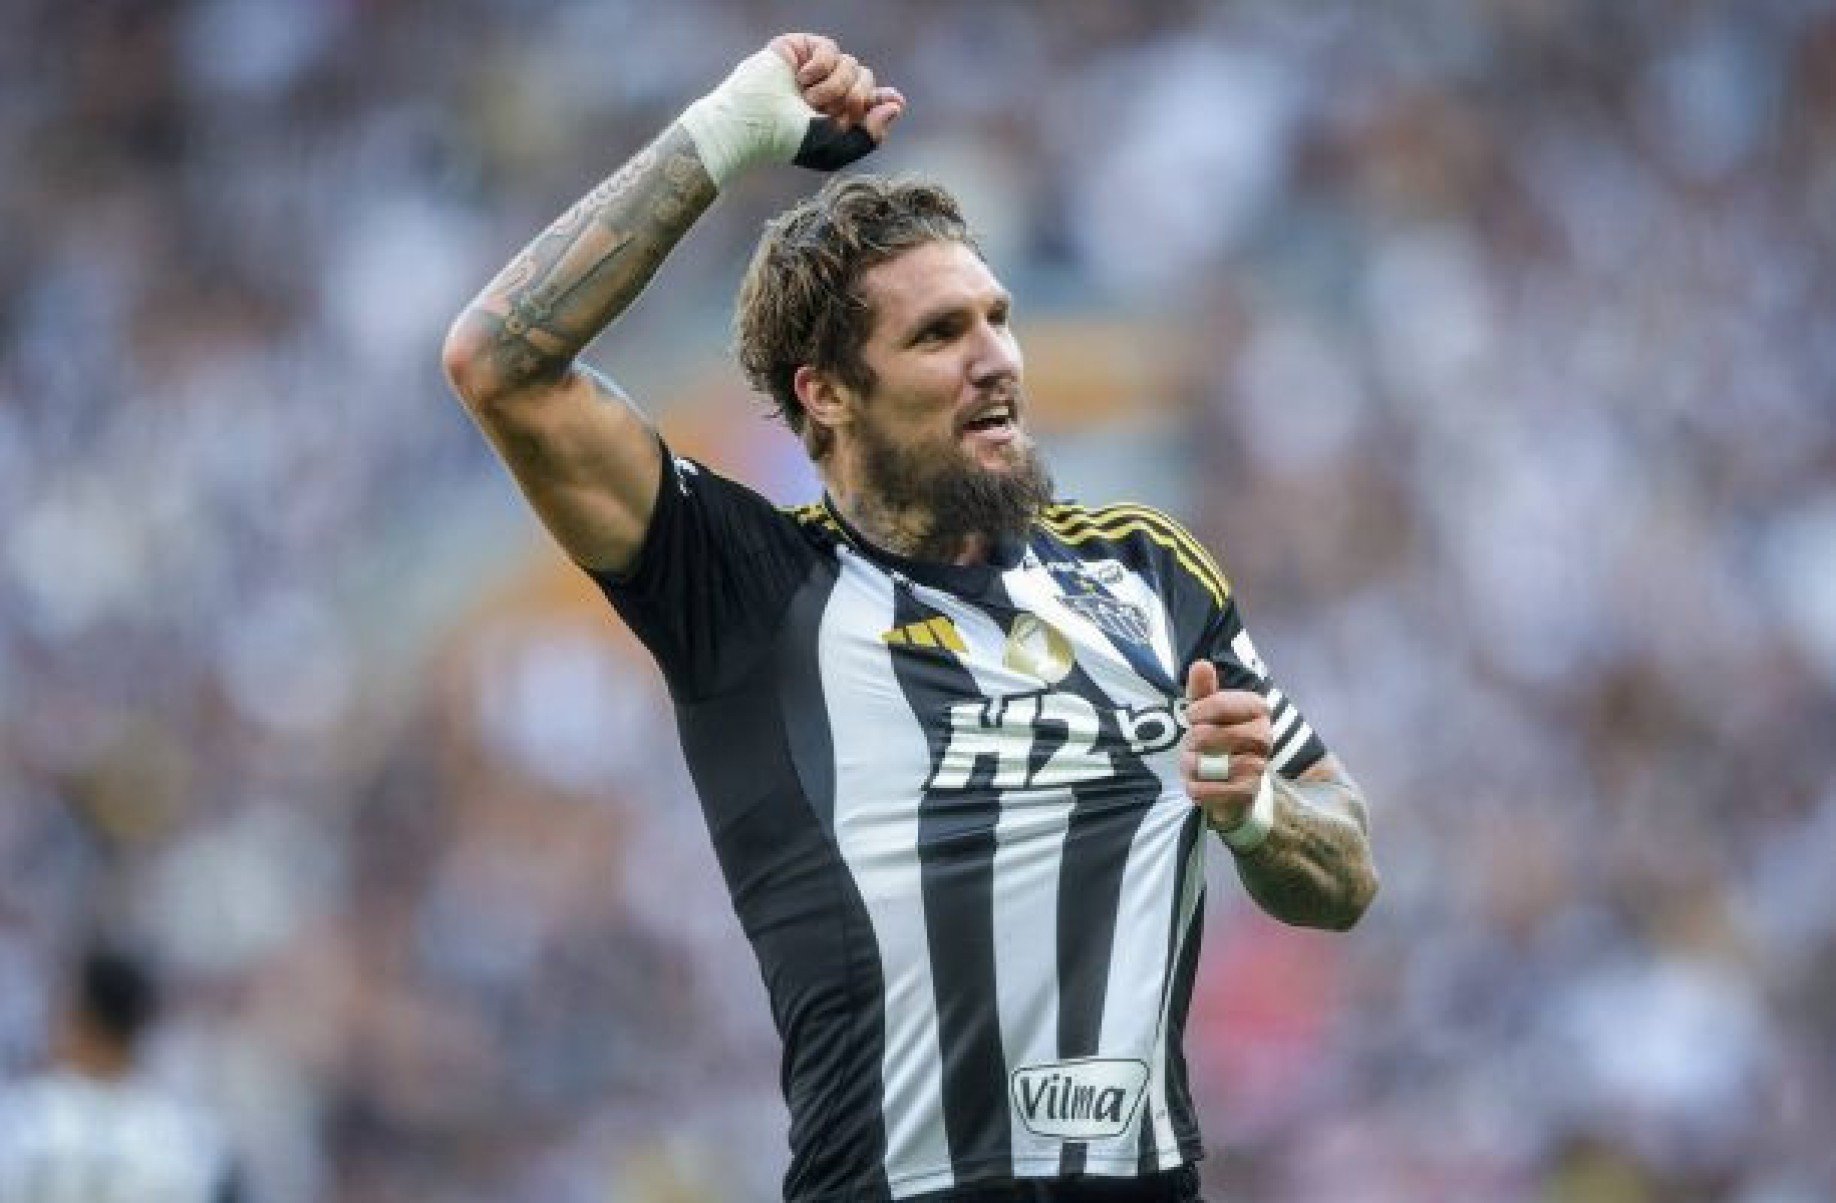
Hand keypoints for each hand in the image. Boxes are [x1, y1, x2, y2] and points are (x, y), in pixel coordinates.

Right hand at [770, 33, 904, 139]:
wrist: (753, 121)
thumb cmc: (789, 141)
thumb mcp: (836, 149)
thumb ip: (870, 135)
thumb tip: (897, 106)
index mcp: (837, 113)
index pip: (872, 100)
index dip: (886, 99)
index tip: (896, 102)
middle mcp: (829, 89)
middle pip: (866, 80)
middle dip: (856, 98)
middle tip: (833, 112)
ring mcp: (816, 69)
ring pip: (852, 64)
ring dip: (834, 87)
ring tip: (808, 100)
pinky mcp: (802, 48)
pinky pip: (830, 49)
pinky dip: (820, 66)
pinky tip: (801, 79)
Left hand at [1180, 660, 1271, 833]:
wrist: (1228, 783)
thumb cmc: (1216, 737)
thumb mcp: (1206, 710)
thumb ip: (1202, 688)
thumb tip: (1201, 664)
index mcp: (1257, 708)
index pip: (1221, 703)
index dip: (1199, 711)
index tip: (1190, 716)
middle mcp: (1264, 736)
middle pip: (1215, 735)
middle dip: (1194, 740)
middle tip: (1189, 744)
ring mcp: (1259, 766)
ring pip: (1214, 765)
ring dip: (1192, 766)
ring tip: (1191, 764)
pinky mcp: (1249, 792)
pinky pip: (1214, 790)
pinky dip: (1197, 788)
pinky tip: (1196, 784)